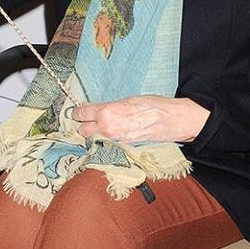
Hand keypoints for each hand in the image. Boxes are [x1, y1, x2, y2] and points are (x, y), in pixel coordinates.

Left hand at [71, 95, 209, 143]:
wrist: (171, 120)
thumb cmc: (152, 105)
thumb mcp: (127, 100)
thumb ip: (109, 107)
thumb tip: (96, 110)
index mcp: (106, 112)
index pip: (80, 113)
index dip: (78, 112)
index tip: (78, 112)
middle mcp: (106, 128)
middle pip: (82, 130)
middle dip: (84, 126)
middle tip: (89, 121)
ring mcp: (113, 140)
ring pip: (92, 140)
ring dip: (93, 135)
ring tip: (100, 129)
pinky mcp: (121, 148)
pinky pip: (105, 145)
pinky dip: (104, 142)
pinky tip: (110, 136)